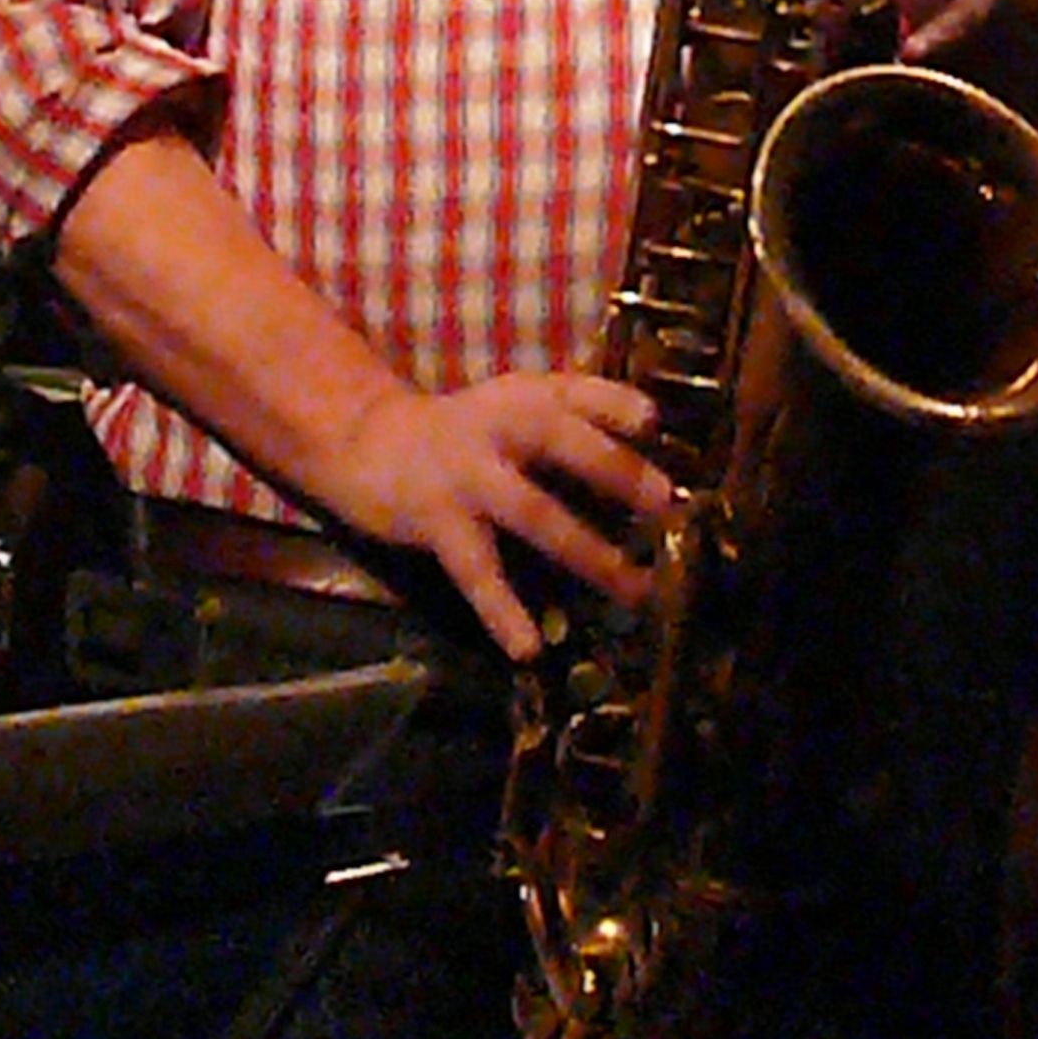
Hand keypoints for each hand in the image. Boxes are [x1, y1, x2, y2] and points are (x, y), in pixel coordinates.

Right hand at [315, 372, 676, 661]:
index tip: (656, 425)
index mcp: (527, 396)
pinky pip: (477, 570)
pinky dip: (503, 610)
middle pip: (565, 441)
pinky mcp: (437, 520)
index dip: (623, 407)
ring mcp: (468, 475)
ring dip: (589, 553)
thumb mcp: (519, 405)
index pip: (582, 391)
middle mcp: (500, 426)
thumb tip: (657, 447)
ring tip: (634, 590)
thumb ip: (580, 416)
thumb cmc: (465, 433)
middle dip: (618, 472)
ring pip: (534, 513)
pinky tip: (529, 647)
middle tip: (667, 508)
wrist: (369, 443)